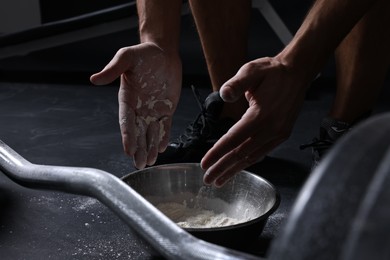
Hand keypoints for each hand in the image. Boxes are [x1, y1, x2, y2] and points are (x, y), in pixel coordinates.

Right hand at [90, 42, 181, 168]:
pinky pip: (164, 126)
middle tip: (139, 164)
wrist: (162, 53)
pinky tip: (161, 149)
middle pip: (138, 132)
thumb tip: (94, 79)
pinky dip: (163, 137)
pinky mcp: (166, 109)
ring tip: (149, 162)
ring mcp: (152, 110)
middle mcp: (139, 108)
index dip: (127, 136)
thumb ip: (113, 69)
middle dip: (138, 149)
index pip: (126, 121)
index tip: (128, 150)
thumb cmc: (143, 54)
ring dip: (149, 147)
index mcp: (127, 99)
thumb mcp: (126, 57)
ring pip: (150, 133)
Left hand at [200, 57, 308, 186]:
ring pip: (252, 157)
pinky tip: (238, 168)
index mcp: (261, 114)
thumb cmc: (272, 71)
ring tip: (219, 180)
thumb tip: (224, 95)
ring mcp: (278, 134)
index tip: (204, 164)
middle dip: (222, 168)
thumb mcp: (251, 70)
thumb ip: (236, 83)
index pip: (234, 139)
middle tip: (207, 179)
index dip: (217, 152)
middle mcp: (271, 128)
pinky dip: (248, 162)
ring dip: (235, 170)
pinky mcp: (282, 135)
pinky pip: (262, 153)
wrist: (297, 73)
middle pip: (241, 153)